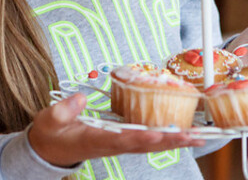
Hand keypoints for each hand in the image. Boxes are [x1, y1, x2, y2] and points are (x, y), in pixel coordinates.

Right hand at [28, 94, 204, 167]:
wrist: (48, 150)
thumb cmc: (50, 134)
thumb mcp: (50, 120)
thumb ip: (64, 110)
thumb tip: (81, 98)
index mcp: (96, 141)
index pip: (123, 141)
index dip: (143, 138)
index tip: (161, 134)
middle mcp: (112, 145)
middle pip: (146, 145)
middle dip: (172, 142)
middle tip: (196, 137)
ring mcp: (118, 145)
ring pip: (151, 145)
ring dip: (175, 141)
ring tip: (198, 137)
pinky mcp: (121, 140)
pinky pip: (147, 140)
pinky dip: (165, 137)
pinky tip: (180, 134)